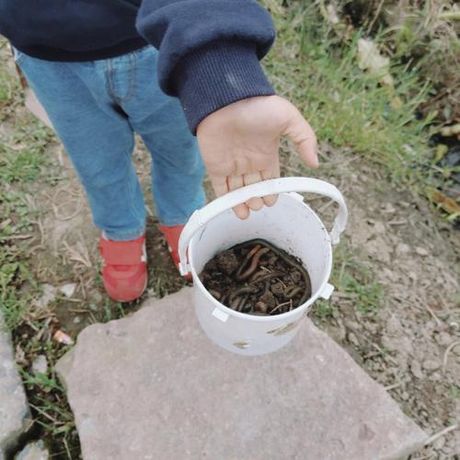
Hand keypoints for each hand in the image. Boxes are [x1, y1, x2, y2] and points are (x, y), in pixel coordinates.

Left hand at [196, 95, 317, 218]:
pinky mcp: (215, 165)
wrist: (227, 99)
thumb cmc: (259, 106)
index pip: (270, 178)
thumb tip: (315, 163)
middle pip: (254, 187)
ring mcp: (232, 164)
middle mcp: (249, 161)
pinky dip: (227, 200)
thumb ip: (305, 139)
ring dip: (243, 203)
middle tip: (259, 205)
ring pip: (238, 191)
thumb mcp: (289, 119)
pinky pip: (221, 187)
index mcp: (266, 153)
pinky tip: (235, 210)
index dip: (271, 191)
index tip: (272, 201)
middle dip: (257, 199)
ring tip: (249, 211)